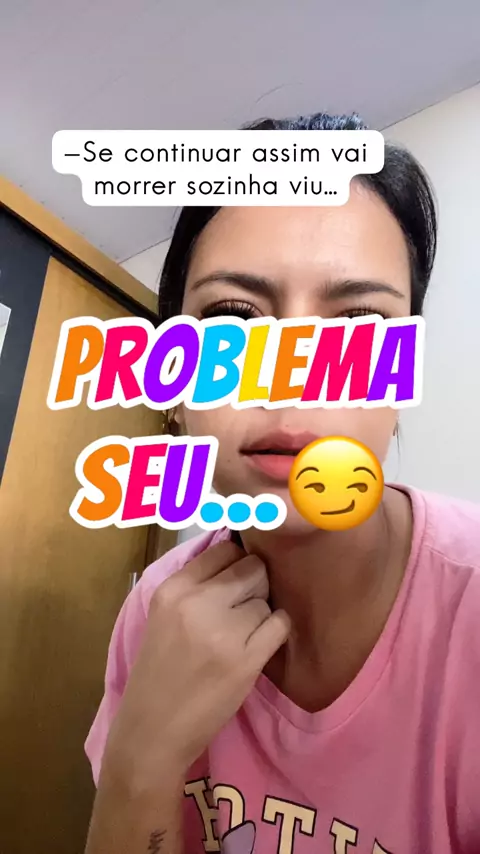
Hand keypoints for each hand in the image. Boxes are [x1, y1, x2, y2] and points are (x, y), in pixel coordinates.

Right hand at [102, 541, 289, 789]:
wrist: (152, 732)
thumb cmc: (159, 673)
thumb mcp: (164, 616)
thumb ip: (196, 586)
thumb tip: (239, 556)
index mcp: (173, 590)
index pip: (224, 549)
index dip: (236, 563)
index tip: (236, 580)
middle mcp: (197, 603)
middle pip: (252, 568)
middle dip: (254, 586)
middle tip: (242, 611)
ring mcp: (223, 632)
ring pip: (266, 600)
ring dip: (261, 615)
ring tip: (241, 638)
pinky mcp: (246, 660)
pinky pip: (280, 625)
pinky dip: (276, 632)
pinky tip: (258, 646)